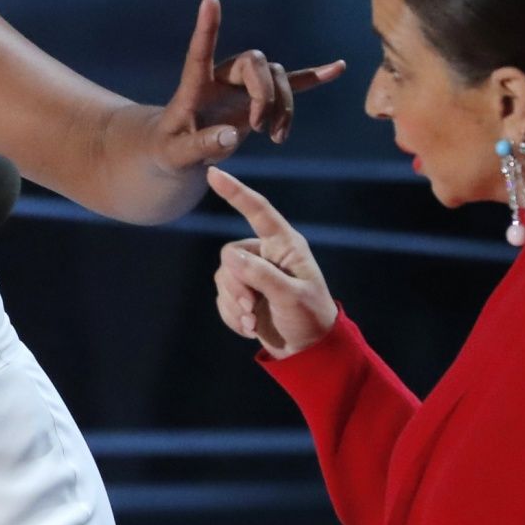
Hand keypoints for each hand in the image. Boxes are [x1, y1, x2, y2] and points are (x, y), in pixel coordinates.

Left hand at [154, 0, 343, 170]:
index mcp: (195, 85)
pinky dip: (312, 78)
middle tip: (260, 128)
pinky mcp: (259, 98)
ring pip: (277, 77)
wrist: (180, 150)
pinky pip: (291, 83)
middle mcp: (222, 76)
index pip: (199, 52)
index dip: (206, 27)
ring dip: (284, 106)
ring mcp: (243, 84)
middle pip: (255, 63)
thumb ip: (201, 145)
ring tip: (276, 138)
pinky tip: (339, 67)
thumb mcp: (177, 155)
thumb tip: (232, 134)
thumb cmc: (170, 150)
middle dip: (266, 94)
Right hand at [208, 167, 337, 357]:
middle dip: (235, 284)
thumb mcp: (291, 296)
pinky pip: (222, 298)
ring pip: (222, 278)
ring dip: (233, 303)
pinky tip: (249, 328)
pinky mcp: (242, 295)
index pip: (258, 211)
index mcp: (285, 245)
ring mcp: (253, 275)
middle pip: (230, 255)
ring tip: (251, 322)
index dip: (236, 192)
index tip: (214, 173)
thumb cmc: (310, 318)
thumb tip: (231, 258)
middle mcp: (266, 255)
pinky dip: (232, 316)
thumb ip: (262, 275)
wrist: (308, 351)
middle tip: (250, 307)